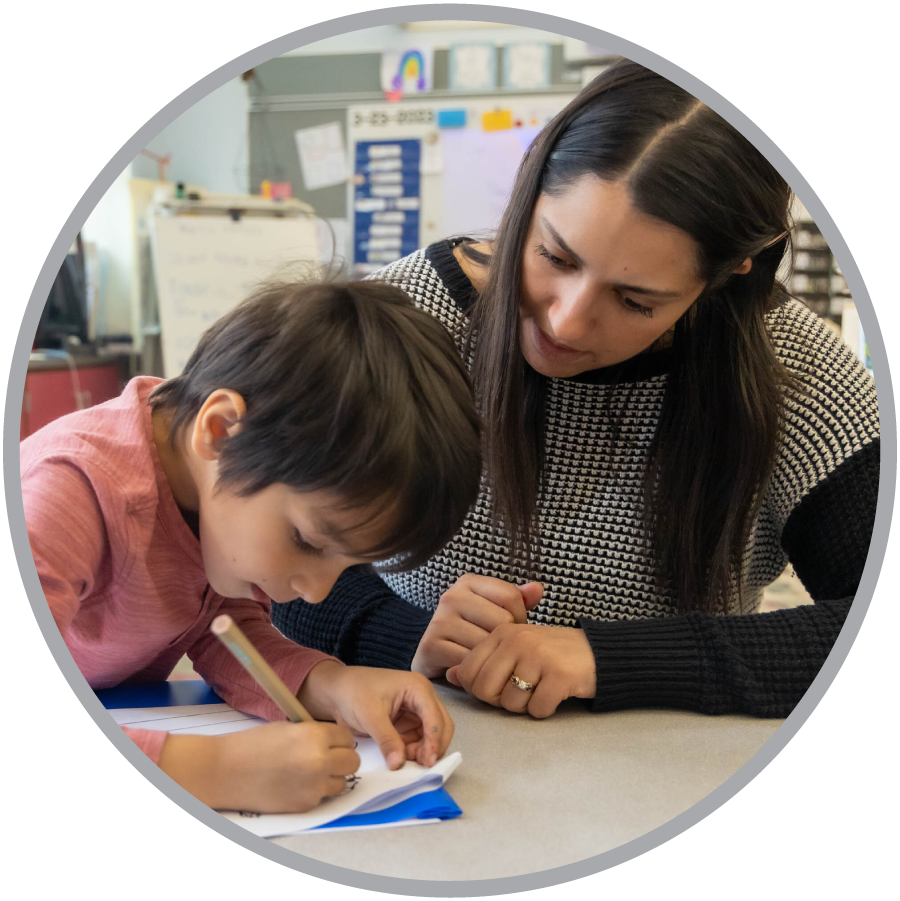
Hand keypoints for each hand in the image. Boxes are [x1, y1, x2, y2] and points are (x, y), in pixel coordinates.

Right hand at [158, 720, 358, 812]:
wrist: (226, 771)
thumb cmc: (253, 745)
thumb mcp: (288, 728)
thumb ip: (314, 734)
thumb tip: (333, 741)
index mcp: (315, 735)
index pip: (347, 738)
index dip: (340, 740)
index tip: (332, 742)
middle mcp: (320, 761)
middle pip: (353, 762)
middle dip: (343, 759)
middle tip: (328, 758)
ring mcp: (314, 786)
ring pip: (342, 783)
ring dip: (332, 778)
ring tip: (311, 773)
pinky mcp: (305, 805)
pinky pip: (323, 797)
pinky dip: (316, 792)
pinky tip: (296, 785)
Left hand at [299, 661, 453, 769]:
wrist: (336, 692)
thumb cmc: (353, 693)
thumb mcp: (370, 715)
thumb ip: (387, 739)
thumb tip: (399, 764)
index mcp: (417, 688)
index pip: (435, 717)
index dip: (434, 740)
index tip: (428, 762)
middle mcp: (422, 698)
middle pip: (441, 726)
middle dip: (433, 746)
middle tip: (420, 765)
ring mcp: (415, 711)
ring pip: (431, 736)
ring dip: (423, 751)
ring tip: (405, 760)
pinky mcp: (407, 723)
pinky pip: (418, 740)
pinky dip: (414, 751)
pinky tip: (401, 757)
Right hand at [411, 574, 543, 678]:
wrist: (436, 657)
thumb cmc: (473, 632)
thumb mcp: (496, 611)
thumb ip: (518, 600)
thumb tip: (538, 589)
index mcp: (468, 583)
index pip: (511, 596)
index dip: (519, 618)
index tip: (510, 630)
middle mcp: (451, 597)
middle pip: (502, 621)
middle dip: (506, 642)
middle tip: (497, 649)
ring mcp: (439, 620)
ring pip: (487, 644)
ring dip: (492, 659)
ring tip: (486, 659)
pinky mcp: (431, 646)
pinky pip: (470, 661)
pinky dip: (477, 671)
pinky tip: (475, 669)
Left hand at [446, 624, 596, 717]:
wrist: (597, 652)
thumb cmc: (549, 655)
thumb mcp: (514, 651)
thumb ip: (483, 662)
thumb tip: (449, 675)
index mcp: (501, 633)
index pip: (468, 673)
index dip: (481, 689)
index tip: (502, 685)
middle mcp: (517, 640)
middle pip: (485, 690)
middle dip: (501, 701)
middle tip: (522, 691)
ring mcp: (538, 656)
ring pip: (511, 704)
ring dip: (526, 706)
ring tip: (541, 688)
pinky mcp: (559, 675)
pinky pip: (538, 710)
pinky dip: (546, 709)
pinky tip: (556, 693)